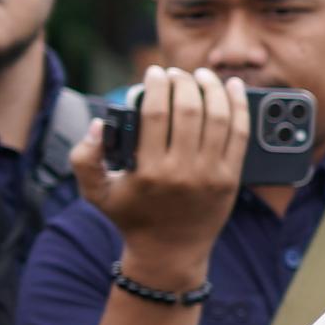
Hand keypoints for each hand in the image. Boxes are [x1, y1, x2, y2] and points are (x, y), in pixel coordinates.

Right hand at [74, 68, 248, 277]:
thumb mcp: (95, 192)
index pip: (154, 115)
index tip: (155, 72)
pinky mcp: (231, 179)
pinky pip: (239, 135)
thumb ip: (85, 158)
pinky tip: (234, 89)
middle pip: (189, 111)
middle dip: (184, 83)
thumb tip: (98, 124)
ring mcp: (211, 175)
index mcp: (148, 171)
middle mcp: (182, 172)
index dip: (156, 87)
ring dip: (213, 89)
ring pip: (218, 118)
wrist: (170, 252)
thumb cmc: (131, 217)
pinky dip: (239, 107)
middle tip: (178, 73)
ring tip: (203, 75)